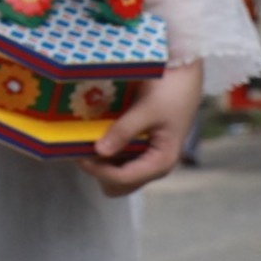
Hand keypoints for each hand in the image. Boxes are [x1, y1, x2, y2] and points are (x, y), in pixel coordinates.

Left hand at [78, 59, 202, 196]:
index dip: (98, 170)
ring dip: (101, 163)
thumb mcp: (146, 110)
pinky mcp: (141, 147)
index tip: (76, 155)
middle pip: (119, 185)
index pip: (123, 178)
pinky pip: (119, 159)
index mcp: (161, 162)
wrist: (184, 75)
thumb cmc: (170, 92)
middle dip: (98, 171)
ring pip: (117, 174)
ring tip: (84, 141)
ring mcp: (147, 157)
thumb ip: (124, 131)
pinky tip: (95, 135)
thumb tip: (99, 151)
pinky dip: (106, 152)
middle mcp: (154, 165)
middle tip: (79, 149)